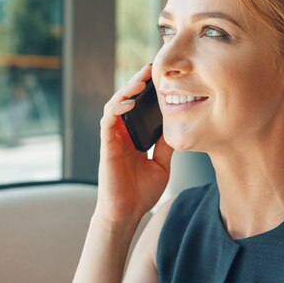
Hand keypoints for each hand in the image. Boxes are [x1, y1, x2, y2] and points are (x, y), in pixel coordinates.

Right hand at [95, 63, 173, 226]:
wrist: (127, 214)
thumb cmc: (141, 193)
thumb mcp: (162, 164)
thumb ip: (165, 145)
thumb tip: (177, 126)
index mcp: (134, 137)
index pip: (139, 108)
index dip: (148, 91)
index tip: (162, 77)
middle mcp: (122, 134)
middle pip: (126, 101)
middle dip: (137, 83)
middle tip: (151, 68)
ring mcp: (113, 138)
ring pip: (114, 105)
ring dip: (126, 91)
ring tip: (140, 81)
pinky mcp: (106, 145)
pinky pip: (108, 120)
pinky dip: (117, 107)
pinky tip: (130, 101)